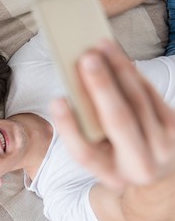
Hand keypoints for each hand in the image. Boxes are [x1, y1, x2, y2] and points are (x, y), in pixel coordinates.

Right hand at [50, 40, 174, 189]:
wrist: (156, 174)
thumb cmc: (115, 156)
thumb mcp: (97, 155)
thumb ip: (83, 131)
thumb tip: (78, 87)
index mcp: (110, 175)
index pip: (85, 154)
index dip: (69, 126)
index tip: (56, 100)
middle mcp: (138, 166)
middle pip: (118, 122)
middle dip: (102, 86)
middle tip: (86, 58)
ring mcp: (164, 147)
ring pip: (139, 101)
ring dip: (119, 70)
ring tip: (102, 46)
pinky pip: (152, 95)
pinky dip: (134, 74)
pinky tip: (119, 58)